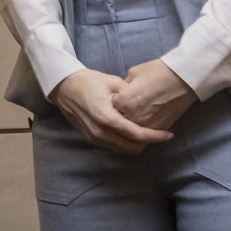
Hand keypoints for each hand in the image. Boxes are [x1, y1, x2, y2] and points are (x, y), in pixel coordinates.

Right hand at [50, 68, 174, 153]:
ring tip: (144, 132)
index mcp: (106, 117)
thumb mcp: (112, 82)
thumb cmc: (87, 81)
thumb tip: (148, 104)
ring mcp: (94, 138)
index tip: (168, 134)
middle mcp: (100, 132)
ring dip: (136, 144)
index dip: (155, 136)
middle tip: (157, 132)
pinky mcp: (90, 140)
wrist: (63, 87)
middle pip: (132, 148)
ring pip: (123, 150)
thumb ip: (130, 95)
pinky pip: (113, 147)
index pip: (136, 134)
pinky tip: (128, 132)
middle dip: (148, 142)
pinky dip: (124, 142)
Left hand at [111, 59, 196, 130]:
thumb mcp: (133, 74)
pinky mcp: (159, 129)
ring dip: (133, 124)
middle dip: (122, 114)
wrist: (181, 79)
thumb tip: (122, 94)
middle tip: (128, 105)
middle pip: (121, 121)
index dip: (116, 101)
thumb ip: (123, 87)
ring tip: (138, 113)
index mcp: (123, 102)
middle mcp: (132, 117)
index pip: (112, 107)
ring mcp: (146, 125)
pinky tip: (148, 118)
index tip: (120, 96)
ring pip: (133, 130)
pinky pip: (146, 132)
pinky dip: (145, 127)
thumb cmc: (156, 72)